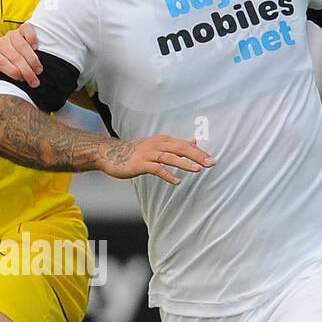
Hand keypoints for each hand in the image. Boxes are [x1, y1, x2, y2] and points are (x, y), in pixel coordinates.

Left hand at [0, 22, 40, 91]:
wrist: (13, 50)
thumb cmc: (6, 65)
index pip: (0, 63)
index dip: (12, 72)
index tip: (21, 80)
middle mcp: (1, 43)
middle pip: (14, 56)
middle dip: (26, 71)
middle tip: (34, 81)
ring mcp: (11, 35)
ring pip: (22, 46)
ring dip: (32, 60)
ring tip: (38, 70)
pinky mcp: (22, 29)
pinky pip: (27, 31)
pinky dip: (32, 39)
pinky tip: (36, 49)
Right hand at [96, 136, 213, 184]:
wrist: (110, 153)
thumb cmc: (135, 151)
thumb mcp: (157, 145)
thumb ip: (176, 145)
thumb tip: (194, 141)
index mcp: (163, 140)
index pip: (185, 145)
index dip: (199, 152)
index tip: (211, 159)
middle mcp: (157, 144)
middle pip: (181, 148)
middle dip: (197, 155)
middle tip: (211, 163)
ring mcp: (148, 154)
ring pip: (170, 157)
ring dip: (184, 163)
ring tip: (198, 169)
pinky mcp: (141, 163)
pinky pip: (156, 169)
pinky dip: (167, 174)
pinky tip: (177, 181)